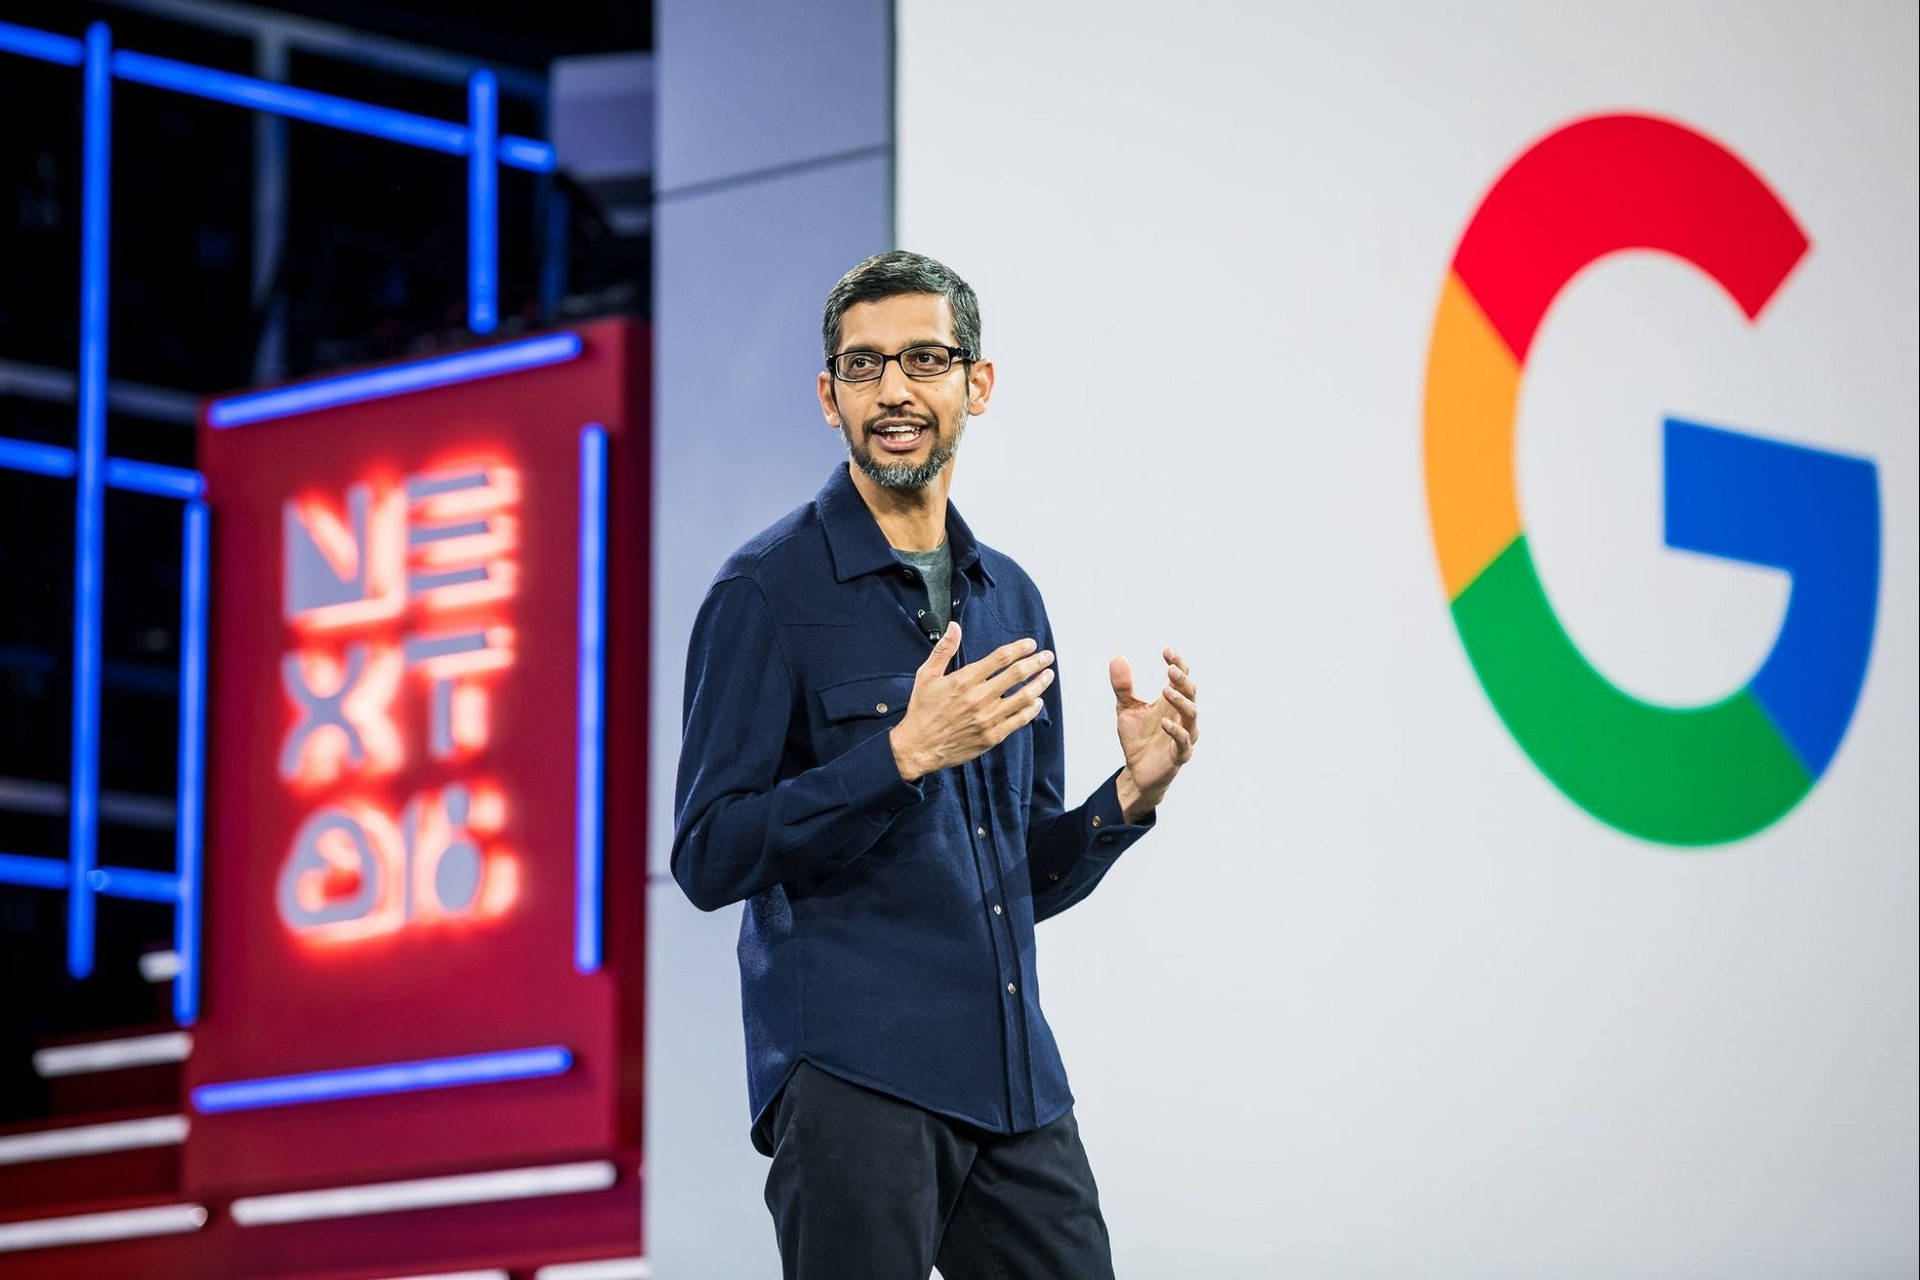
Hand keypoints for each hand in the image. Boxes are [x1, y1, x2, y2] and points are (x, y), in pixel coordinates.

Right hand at [889, 623, 1055, 781]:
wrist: (918, 747)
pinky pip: (1019, 720)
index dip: (1019, 648)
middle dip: (1036, 662)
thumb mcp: (926, 676)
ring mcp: (988, 718)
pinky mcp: (992, 736)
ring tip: (1048, 675)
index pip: (1000, 658)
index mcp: (964, 680)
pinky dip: (1032, 709)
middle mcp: (979, 698)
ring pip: (1023, 697)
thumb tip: (954, 627)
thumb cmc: (922, 711)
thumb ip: (943, 650)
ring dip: (1040, 684)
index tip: (1030, 644)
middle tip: (1047, 656)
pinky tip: (1037, 701)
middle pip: (1017, 674)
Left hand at [1111, 646, 1197, 820]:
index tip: (1166, 651)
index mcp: (1171, 703)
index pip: (1181, 679)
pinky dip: (1176, 731)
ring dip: (1181, 701)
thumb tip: (1117, 657)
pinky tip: (1164, 722)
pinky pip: (1183, 741)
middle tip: (1170, 669)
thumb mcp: (1125, 709)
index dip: (1177, 664)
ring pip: (1192, 715)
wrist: (1136, 772)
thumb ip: (1123, 686)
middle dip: (1183, 680)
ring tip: (1165, 690)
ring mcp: (1183, 735)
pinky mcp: (1180, 755)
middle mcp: (1181, 716)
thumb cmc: (1137, 738)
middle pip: (1191, 693)